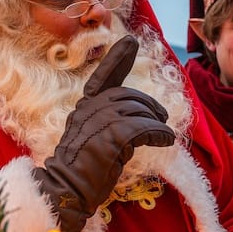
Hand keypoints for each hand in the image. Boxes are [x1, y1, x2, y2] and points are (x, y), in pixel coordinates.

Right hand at [32, 35, 174, 231]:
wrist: (66, 190)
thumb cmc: (82, 171)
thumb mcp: (93, 139)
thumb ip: (108, 123)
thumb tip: (136, 117)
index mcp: (84, 108)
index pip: (103, 77)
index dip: (118, 58)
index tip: (130, 41)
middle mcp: (88, 109)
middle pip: (127, 95)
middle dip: (148, 104)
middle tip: (162, 117)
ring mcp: (98, 122)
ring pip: (137, 110)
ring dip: (156, 121)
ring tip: (164, 133)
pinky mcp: (111, 137)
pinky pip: (144, 127)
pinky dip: (159, 133)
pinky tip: (166, 140)